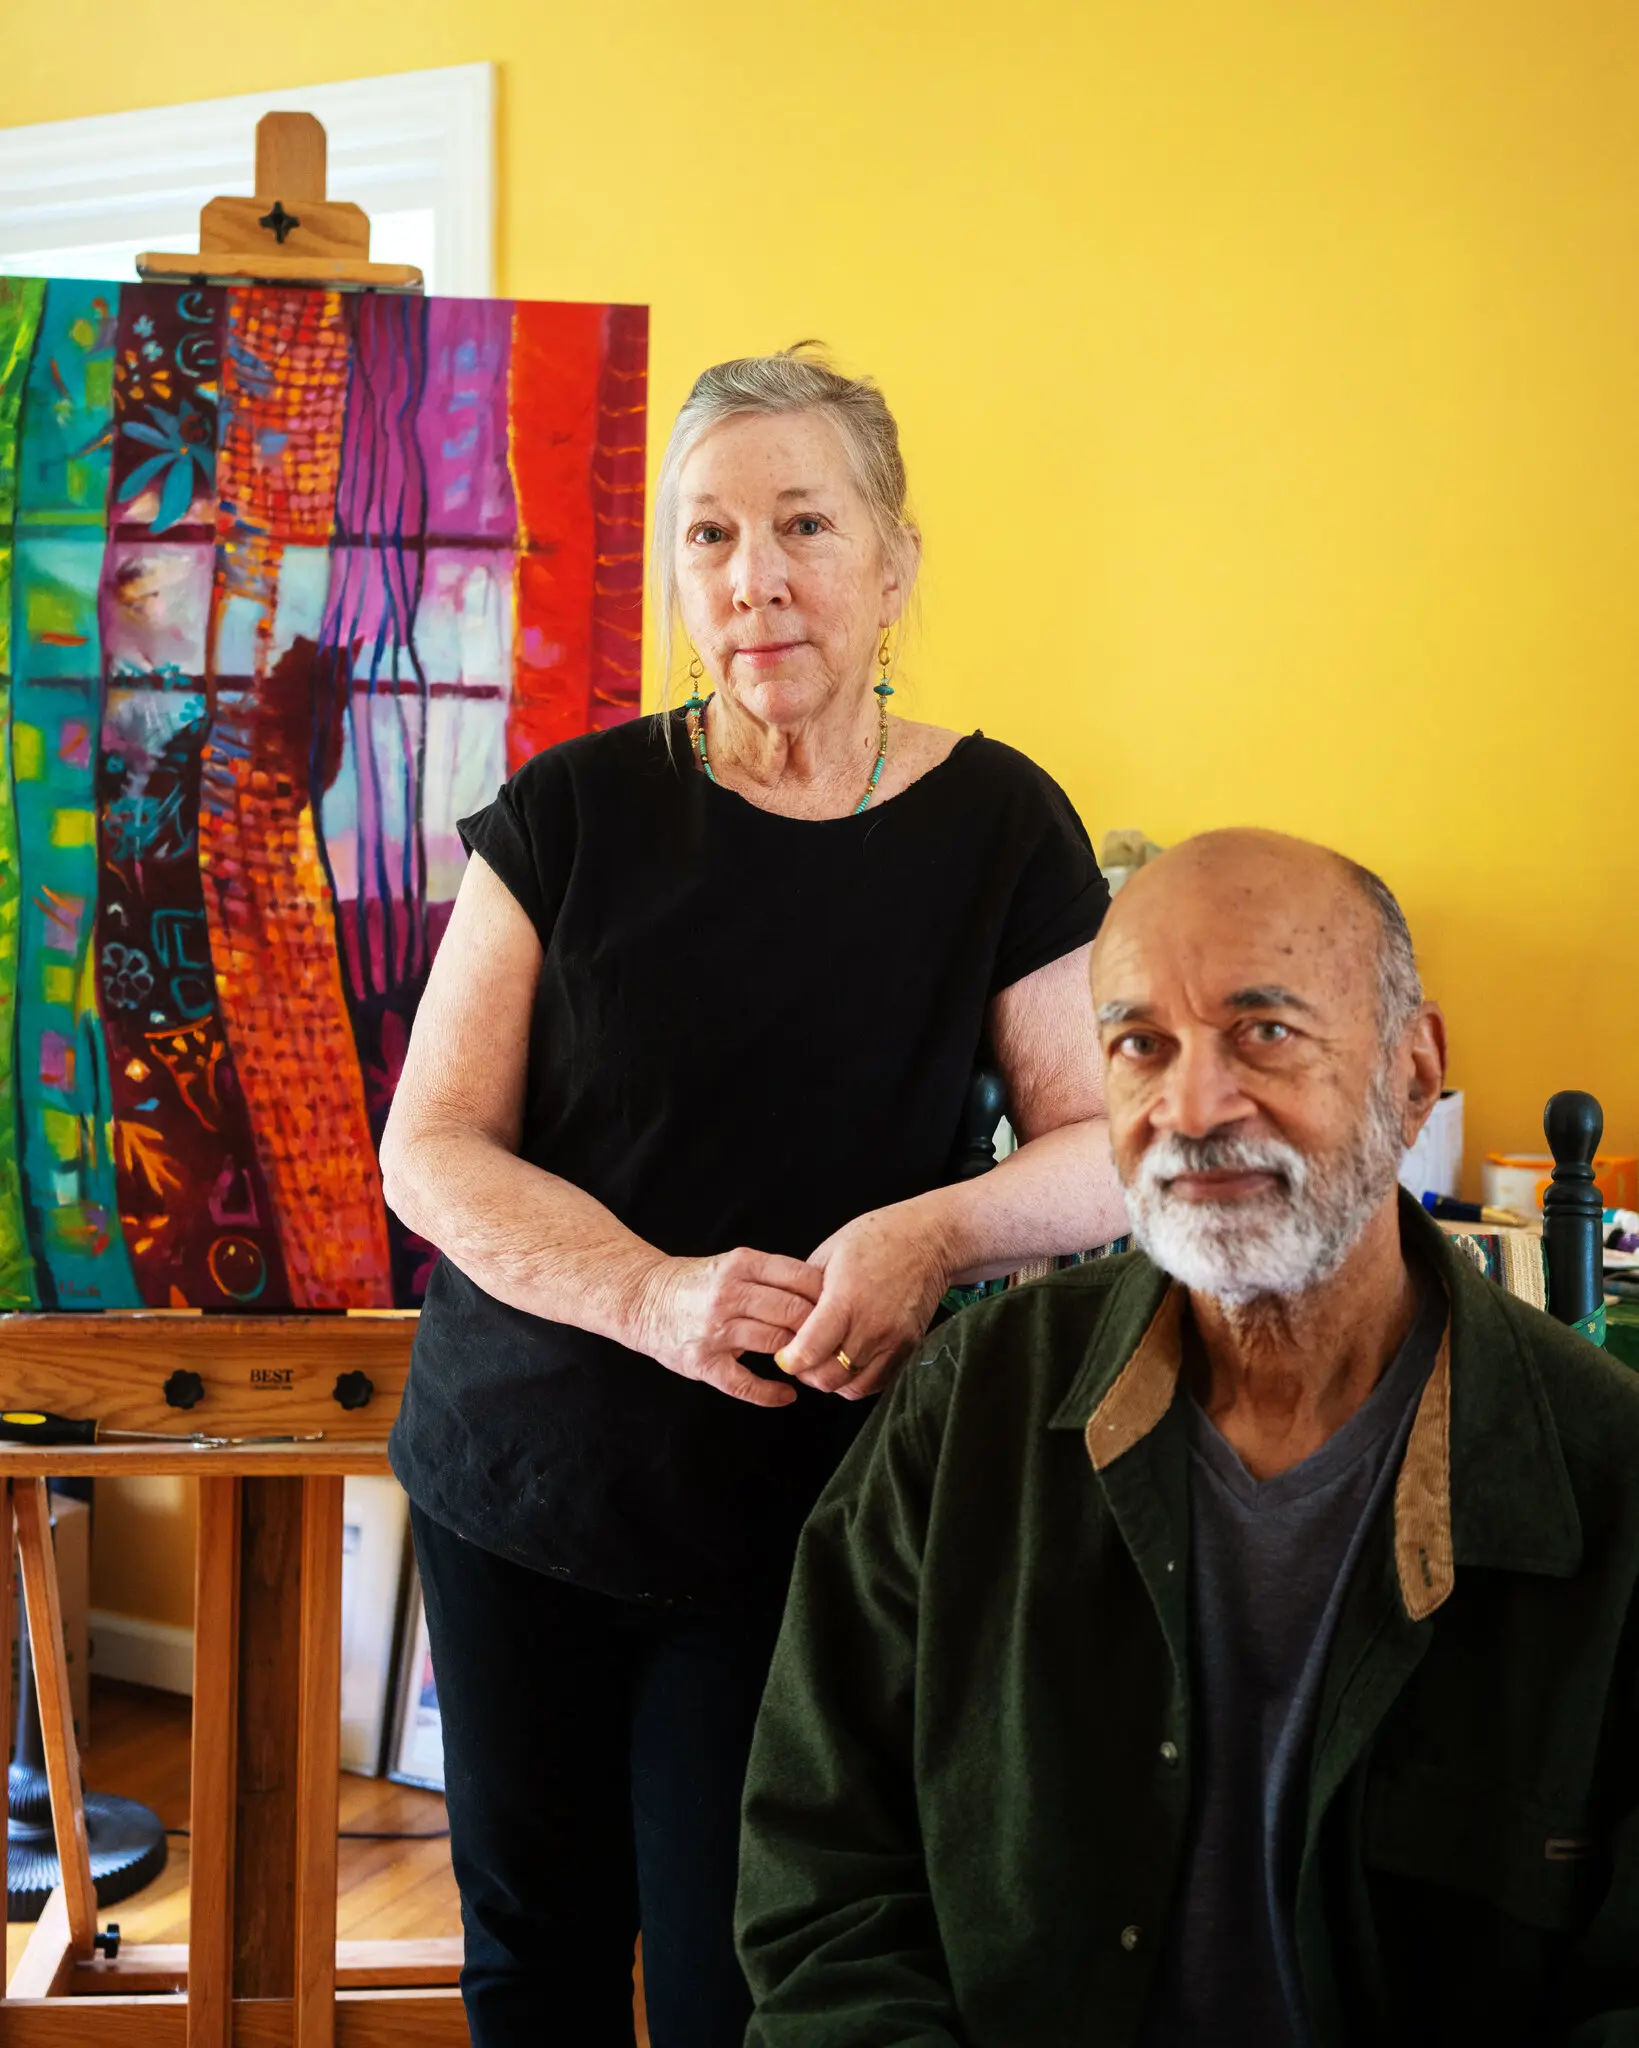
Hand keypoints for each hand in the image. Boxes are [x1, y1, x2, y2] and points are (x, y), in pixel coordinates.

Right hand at [632, 1249, 824, 1407]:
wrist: (643, 1299)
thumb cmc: (698, 1283)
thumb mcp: (734, 1265)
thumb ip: (773, 1276)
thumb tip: (826, 1293)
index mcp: (741, 1264)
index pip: (799, 1276)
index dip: (827, 1295)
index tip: (841, 1308)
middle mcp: (729, 1295)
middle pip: (793, 1311)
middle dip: (820, 1327)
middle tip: (835, 1340)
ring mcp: (715, 1330)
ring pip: (775, 1343)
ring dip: (800, 1357)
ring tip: (813, 1364)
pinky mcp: (703, 1363)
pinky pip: (744, 1384)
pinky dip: (771, 1393)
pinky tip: (787, 1395)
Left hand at [774, 1206, 953, 1400]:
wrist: (929, 1239)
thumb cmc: (877, 1237)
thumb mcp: (828, 1253)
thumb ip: (805, 1290)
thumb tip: (785, 1319)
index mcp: (846, 1300)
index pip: (809, 1351)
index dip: (789, 1360)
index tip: (784, 1354)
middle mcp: (871, 1327)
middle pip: (828, 1377)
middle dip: (806, 1373)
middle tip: (800, 1359)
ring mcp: (894, 1341)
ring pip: (852, 1387)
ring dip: (831, 1380)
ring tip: (823, 1362)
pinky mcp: (909, 1348)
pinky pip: (877, 1383)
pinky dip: (856, 1381)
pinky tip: (847, 1364)